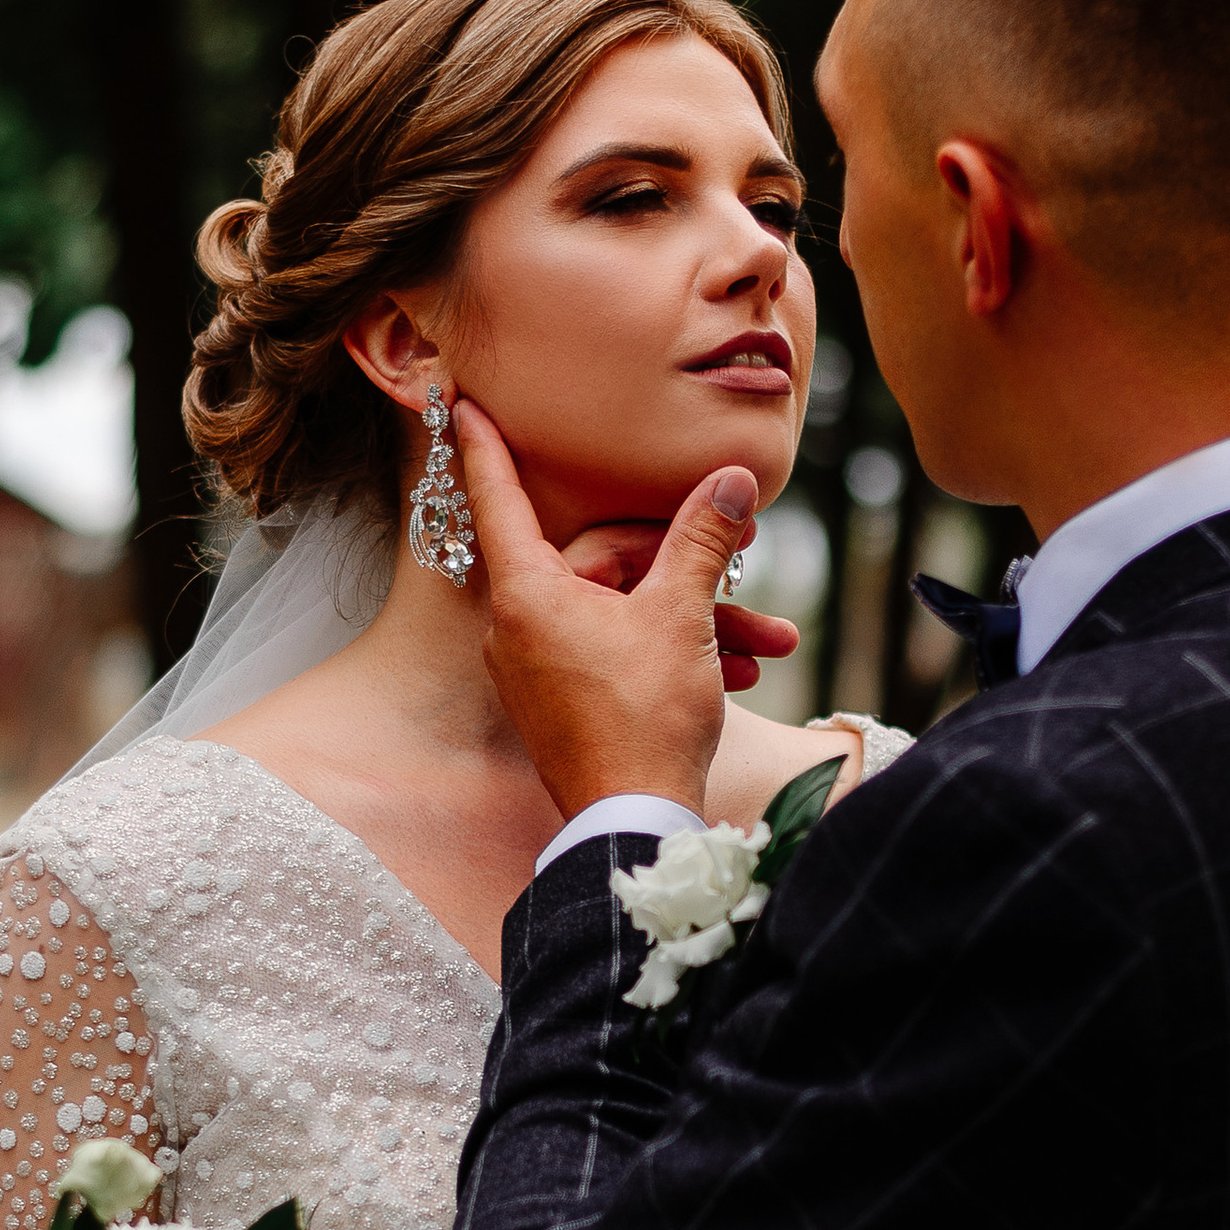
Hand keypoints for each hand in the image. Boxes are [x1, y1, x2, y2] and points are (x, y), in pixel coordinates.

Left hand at [455, 404, 797, 815]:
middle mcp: (519, 628)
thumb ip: (703, 541)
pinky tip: (740, 669)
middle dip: (681, 564)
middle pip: (599, 559)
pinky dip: (673, 653)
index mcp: (528, 595)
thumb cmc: (647, 720)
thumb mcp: (683, 617)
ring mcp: (538, 669)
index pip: (499, 500)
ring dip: (696, 618)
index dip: (486, 448)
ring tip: (768, 638)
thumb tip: (732, 482)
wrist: (636, 824)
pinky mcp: (563, 703)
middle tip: (748, 558)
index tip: (461, 406)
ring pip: (622, 611)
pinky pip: (616, 651)